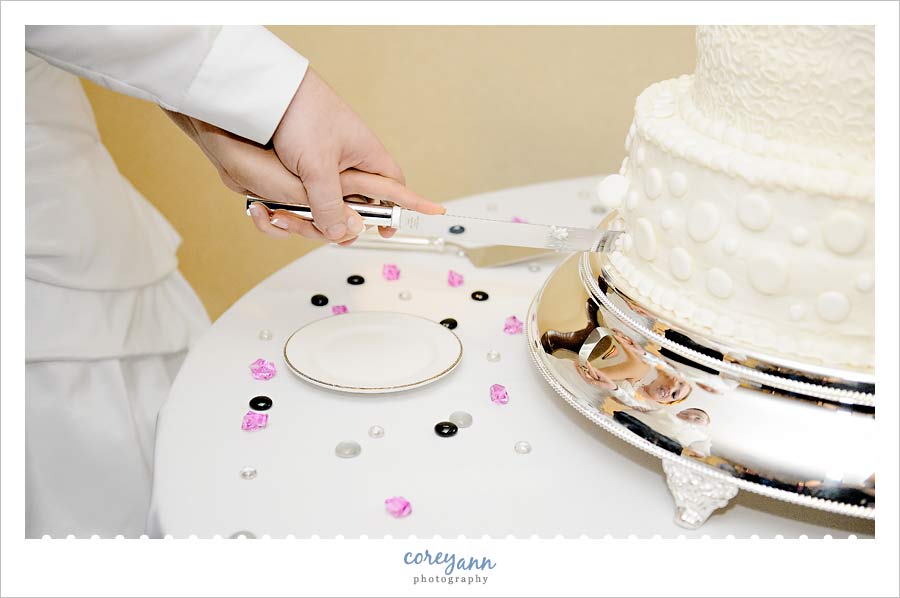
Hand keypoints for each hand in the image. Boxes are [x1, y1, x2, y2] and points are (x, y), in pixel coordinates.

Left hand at [271, 68, 434, 240]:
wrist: (268, 90)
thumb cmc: (303, 115)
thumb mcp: (318, 167)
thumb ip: (329, 204)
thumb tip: (340, 234)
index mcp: (368, 155)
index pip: (395, 188)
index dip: (396, 211)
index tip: (388, 231)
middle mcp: (352, 158)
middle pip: (361, 199)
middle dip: (349, 219)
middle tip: (338, 234)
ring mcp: (328, 159)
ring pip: (333, 198)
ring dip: (320, 213)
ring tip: (304, 220)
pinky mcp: (306, 160)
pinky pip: (312, 189)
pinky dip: (303, 202)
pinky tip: (288, 206)